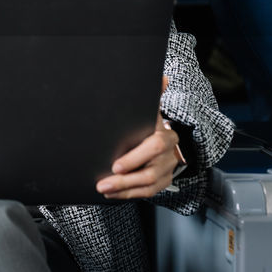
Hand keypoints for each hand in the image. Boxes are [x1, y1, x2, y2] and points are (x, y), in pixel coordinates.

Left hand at [97, 76, 180, 199]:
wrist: (167, 140)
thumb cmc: (149, 124)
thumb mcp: (149, 110)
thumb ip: (153, 94)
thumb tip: (162, 77)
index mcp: (165, 135)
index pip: (153, 147)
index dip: (135, 158)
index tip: (115, 165)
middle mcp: (169, 155)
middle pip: (150, 172)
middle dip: (125, 180)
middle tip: (103, 182)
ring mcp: (167, 171)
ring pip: (148, 186)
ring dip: (124, 190)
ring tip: (102, 188)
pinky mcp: (163, 183)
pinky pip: (147, 193)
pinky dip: (128, 195)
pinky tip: (111, 193)